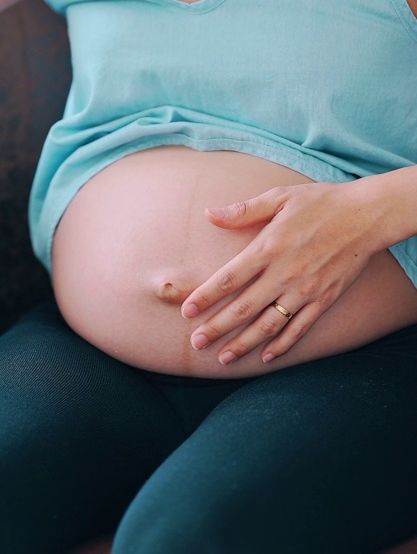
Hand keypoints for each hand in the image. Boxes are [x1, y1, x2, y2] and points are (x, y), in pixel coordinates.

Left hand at [180, 181, 377, 365]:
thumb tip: (209, 213)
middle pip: (243, 308)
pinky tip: (265, 356)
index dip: (205, 296)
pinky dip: (282, 345)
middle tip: (196, 343)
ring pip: (269, 324)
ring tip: (223, 357)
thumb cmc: (319, 202)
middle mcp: (285, 273)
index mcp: (269, 247)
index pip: (229, 278)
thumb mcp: (279, 197)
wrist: (366, 215)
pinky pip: (299, 328)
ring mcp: (306, 290)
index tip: (186, 312)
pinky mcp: (325, 299)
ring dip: (244, 343)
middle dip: (217, 327)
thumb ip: (243, 210)